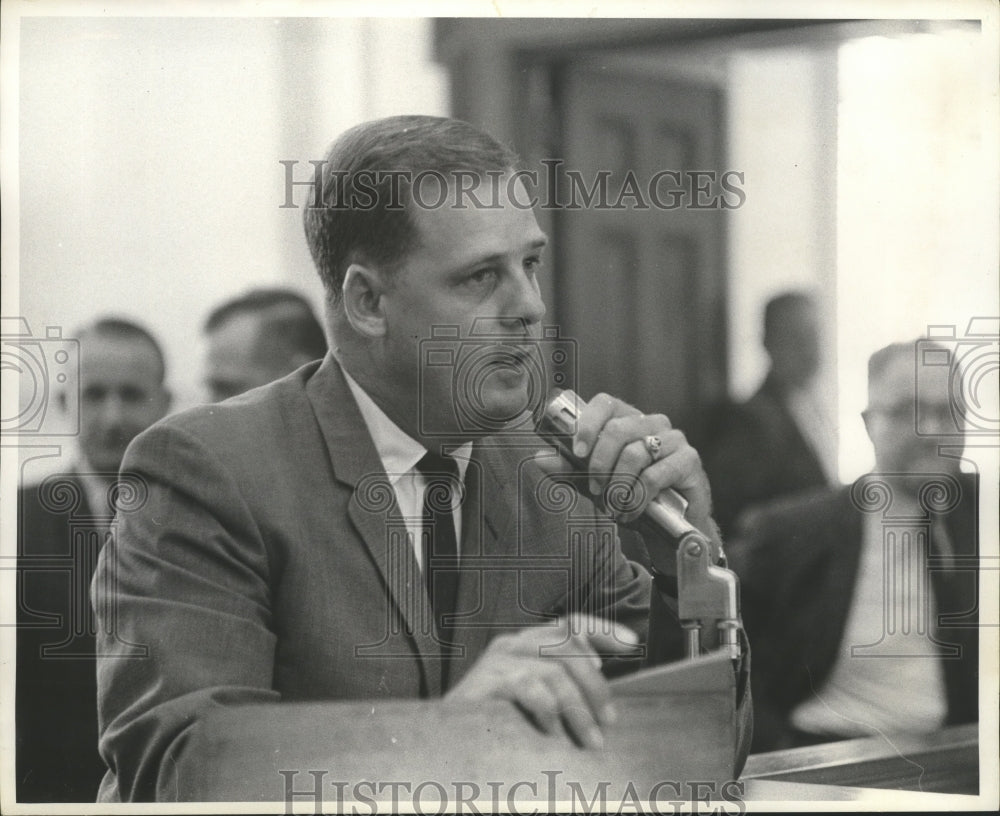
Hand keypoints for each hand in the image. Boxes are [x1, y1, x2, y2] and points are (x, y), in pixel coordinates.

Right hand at [446, 614, 638, 748]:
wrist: (442, 744)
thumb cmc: (492, 725)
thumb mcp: (532, 702)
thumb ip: (560, 689)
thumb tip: (602, 700)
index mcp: (525, 644)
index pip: (569, 624)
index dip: (602, 629)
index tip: (631, 644)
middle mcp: (512, 644)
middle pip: (568, 648)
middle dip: (595, 686)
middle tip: (609, 722)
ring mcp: (498, 660)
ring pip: (555, 671)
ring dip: (579, 710)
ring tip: (590, 741)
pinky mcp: (487, 681)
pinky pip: (530, 688)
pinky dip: (548, 711)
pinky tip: (553, 734)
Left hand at [536, 392, 718, 541]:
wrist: (668, 527)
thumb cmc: (630, 497)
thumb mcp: (594, 484)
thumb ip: (569, 470)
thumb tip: (539, 458)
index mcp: (627, 420)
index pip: (605, 403)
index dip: (588, 423)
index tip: (577, 452)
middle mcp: (652, 423)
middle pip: (618, 429)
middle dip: (599, 463)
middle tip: (594, 488)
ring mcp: (674, 440)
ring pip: (635, 453)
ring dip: (617, 485)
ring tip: (613, 505)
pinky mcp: (689, 461)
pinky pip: (656, 474)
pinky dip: (637, 497)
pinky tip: (632, 510)